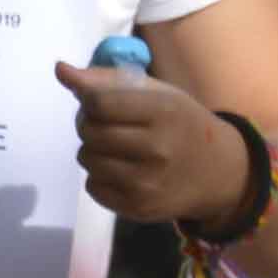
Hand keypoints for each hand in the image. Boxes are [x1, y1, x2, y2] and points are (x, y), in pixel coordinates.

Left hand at [53, 58, 240, 225]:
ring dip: (92, 151)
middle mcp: (157, 148)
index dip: (90, 102)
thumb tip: (60, 70)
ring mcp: (147, 182)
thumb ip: (105, 80)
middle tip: (107, 127)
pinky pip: (92, 187)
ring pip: (87, 159)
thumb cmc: (179, 123)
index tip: (99, 104)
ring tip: (115, 148)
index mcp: (164, 111)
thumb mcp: (155, 93)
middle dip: (89, 126)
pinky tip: (121, 171)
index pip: (100, 103)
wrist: (216, 171)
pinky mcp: (138, 207)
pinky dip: (99, 177)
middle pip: (90, 132)